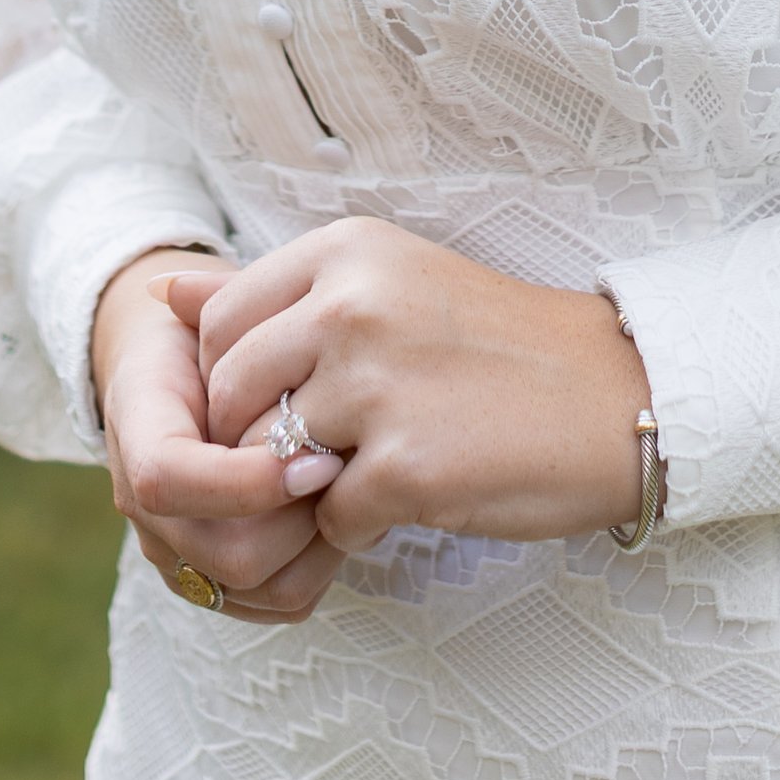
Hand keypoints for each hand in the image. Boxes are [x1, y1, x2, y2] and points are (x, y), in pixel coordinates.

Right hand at [93, 254, 347, 623]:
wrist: (191, 375)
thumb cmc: (209, 333)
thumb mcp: (207, 309)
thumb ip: (201, 304)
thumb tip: (174, 292)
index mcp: (136, 434)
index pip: (167, 481)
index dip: (244, 478)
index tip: (317, 452)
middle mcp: (149, 512)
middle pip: (226, 555)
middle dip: (299, 516)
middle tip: (348, 467)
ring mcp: (185, 556)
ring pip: (263, 588)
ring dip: (320, 542)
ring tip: (350, 483)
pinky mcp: (227, 582)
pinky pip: (284, 600)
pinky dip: (323, 561)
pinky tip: (344, 506)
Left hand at [194, 218, 652, 555]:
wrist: (616, 395)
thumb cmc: (497, 345)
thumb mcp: (386, 283)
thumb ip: (275, 293)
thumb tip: (163, 289)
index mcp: (346, 252)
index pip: (218, 323)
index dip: (236, 381)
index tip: (288, 399)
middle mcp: (352, 305)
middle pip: (230, 397)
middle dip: (259, 440)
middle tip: (327, 449)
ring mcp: (376, 386)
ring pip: (267, 462)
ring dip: (306, 486)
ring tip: (375, 467)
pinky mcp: (407, 466)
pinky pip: (330, 521)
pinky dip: (361, 527)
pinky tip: (417, 497)